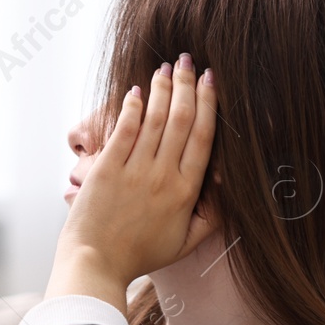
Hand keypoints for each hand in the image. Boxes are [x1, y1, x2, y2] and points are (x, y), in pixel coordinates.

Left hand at [46, 55, 217, 313]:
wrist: (96, 264)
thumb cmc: (139, 256)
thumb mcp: (185, 244)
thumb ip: (211, 218)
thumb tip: (227, 189)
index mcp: (186, 192)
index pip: (203, 138)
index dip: (209, 105)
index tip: (212, 81)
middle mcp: (163, 176)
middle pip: (181, 120)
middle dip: (187, 85)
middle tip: (190, 60)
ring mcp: (134, 171)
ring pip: (154, 120)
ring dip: (161, 89)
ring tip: (166, 67)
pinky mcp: (107, 169)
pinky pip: (124, 130)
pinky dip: (132, 107)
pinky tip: (136, 90)